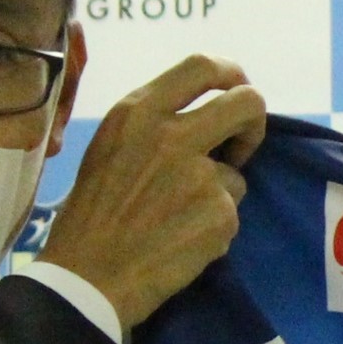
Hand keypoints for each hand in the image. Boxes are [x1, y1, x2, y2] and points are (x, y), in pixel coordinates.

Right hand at [34, 56, 269, 329]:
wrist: (89, 276)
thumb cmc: (93, 214)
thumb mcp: (111, 148)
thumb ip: (154, 127)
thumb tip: (204, 119)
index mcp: (138, 112)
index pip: (201, 66)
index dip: (230, 74)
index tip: (237, 88)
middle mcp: (172, 135)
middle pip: (246, 103)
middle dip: (254, 122)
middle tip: (244, 144)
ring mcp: (200, 175)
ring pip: (236, 173)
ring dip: (218, 193)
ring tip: (177, 217)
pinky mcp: (220, 214)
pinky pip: (231, 212)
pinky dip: (214, 227)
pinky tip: (180, 241)